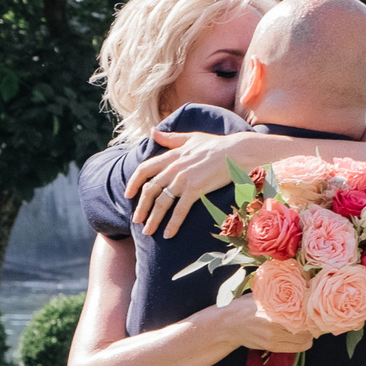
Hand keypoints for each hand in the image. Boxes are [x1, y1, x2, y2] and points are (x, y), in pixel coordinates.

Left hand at [129, 121, 252, 238]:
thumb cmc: (216, 145)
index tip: (128, 195)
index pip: (144, 169)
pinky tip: (168, 235)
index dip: (133, 183)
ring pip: (161, 202)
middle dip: (141, 207)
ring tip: (148, 232)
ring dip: (153, 219)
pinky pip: (180, 210)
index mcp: (171, 156)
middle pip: (150, 190)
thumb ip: (170, 138)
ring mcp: (184, 179)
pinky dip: (173, 223)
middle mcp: (173, 168)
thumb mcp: (190, 137)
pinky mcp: (196, 189)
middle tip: (137, 221)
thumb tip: (153, 131)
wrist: (236, 151)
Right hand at [211, 292, 311, 357]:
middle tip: (310, 318)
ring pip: (304, 341)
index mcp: (273, 311)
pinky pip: (296, 348)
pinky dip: (301, 342)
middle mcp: (274, 327)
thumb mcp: (263, 294)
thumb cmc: (246, 306)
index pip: (303, 314)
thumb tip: (306, 281)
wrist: (229, 324)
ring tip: (303, 326)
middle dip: (311, 324)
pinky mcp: (272, 347)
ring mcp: (273, 339)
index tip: (313, 307)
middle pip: (307, 329)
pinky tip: (296, 334)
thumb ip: (282, 292)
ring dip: (307, 335)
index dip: (311, 312)